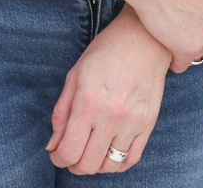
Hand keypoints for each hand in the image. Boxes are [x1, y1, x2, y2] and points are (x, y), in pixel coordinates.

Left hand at [48, 8, 171, 174]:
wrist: (145, 37)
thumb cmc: (106, 51)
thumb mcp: (75, 75)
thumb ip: (62, 112)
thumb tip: (53, 145)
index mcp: (88, 101)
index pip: (69, 150)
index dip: (58, 158)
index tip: (56, 154)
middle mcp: (112, 115)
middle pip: (88, 164)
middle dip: (73, 165)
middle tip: (70, 155)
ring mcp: (133, 121)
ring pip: (110, 165)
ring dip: (95, 165)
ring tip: (90, 152)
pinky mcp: (148, 123)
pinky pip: (132, 158)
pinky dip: (117, 163)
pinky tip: (108, 152)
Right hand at [125, 0, 202, 70]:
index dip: (191, 18)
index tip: (178, 10)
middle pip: (202, 38)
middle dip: (187, 33)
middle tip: (169, 19)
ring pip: (192, 52)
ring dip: (179, 46)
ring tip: (163, 30)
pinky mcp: (188, 49)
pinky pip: (180, 64)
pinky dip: (171, 59)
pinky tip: (161, 45)